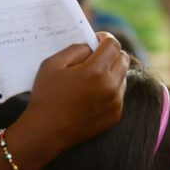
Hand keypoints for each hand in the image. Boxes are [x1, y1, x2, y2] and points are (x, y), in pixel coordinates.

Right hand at [23, 33, 129, 155]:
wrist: (46, 131)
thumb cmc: (46, 96)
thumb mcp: (53, 64)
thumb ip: (75, 49)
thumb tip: (91, 46)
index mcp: (96, 71)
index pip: (113, 45)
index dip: (105, 38)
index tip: (96, 40)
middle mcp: (111, 86)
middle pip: (123, 59)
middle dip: (111, 53)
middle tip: (96, 56)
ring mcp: (115, 103)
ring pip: (123, 77)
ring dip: (112, 72)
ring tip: (92, 77)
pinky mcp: (115, 115)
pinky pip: (119, 95)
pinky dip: (110, 90)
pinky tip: (92, 94)